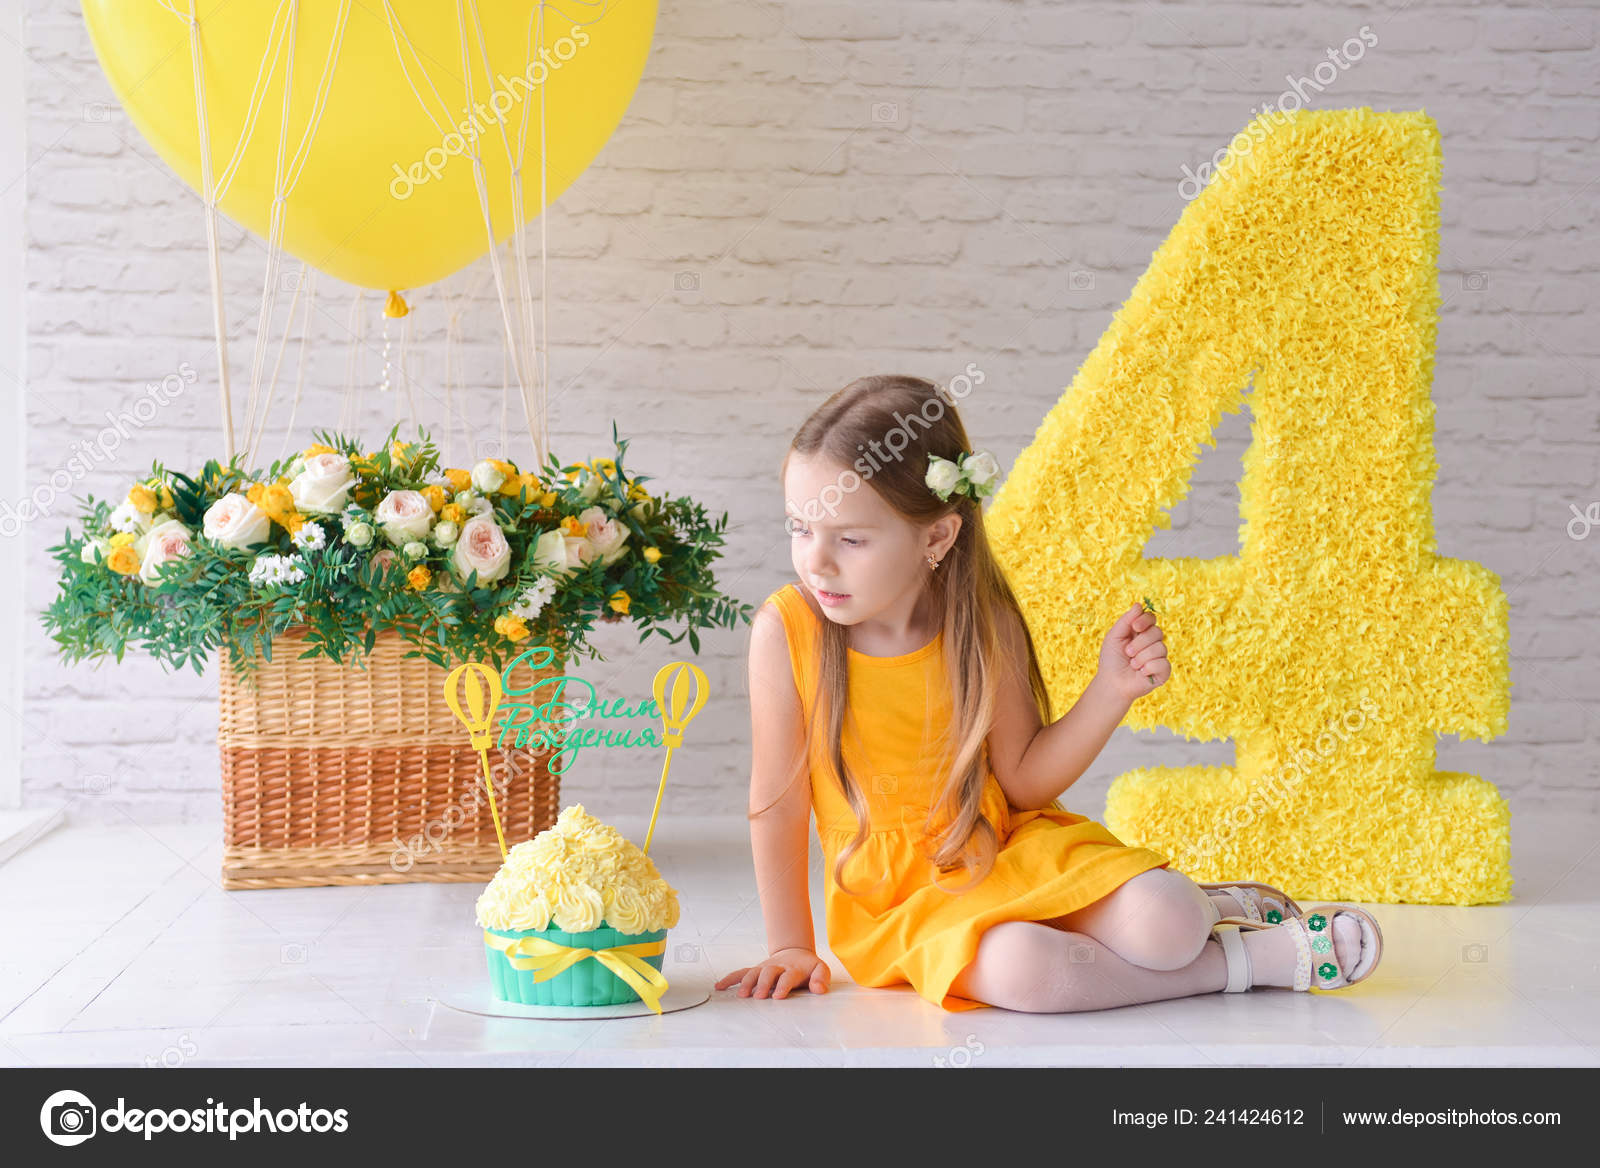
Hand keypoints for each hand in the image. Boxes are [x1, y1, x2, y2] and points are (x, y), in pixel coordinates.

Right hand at [714, 947, 830, 999]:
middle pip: (768, 973)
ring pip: (753, 972)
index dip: (783, 985)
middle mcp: (776, 967)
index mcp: (793, 969)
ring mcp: (764, 968)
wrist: (795, 953)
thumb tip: (819, 989)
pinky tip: (720, 986)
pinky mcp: (756, 970)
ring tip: (741, 995)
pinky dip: (730, 978)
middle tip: (758, 996)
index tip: (778, 996)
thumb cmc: (807, 967)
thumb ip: (821, 978)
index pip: (787, 976)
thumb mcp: (820, 969)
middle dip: (762, 984)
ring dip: (746, 983)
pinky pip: (741, 973)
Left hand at [1096, 602, 1170, 701]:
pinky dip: (1148, 668)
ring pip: (1160, 648)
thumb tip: (1139, 605)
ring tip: (1132, 664)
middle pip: (1157, 632)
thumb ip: (1126, 620)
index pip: (1151, 618)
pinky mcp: (1164, 671)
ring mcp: (1159, 656)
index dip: (1145, 620)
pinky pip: (1163, 663)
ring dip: (1141, 657)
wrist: (1112, 683)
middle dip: (1139, 643)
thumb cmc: (1112, 660)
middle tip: (1127, 652)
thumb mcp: (1114, 636)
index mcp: (1142, 632)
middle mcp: (1153, 642)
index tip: (1134, 627)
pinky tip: (1141, 673)